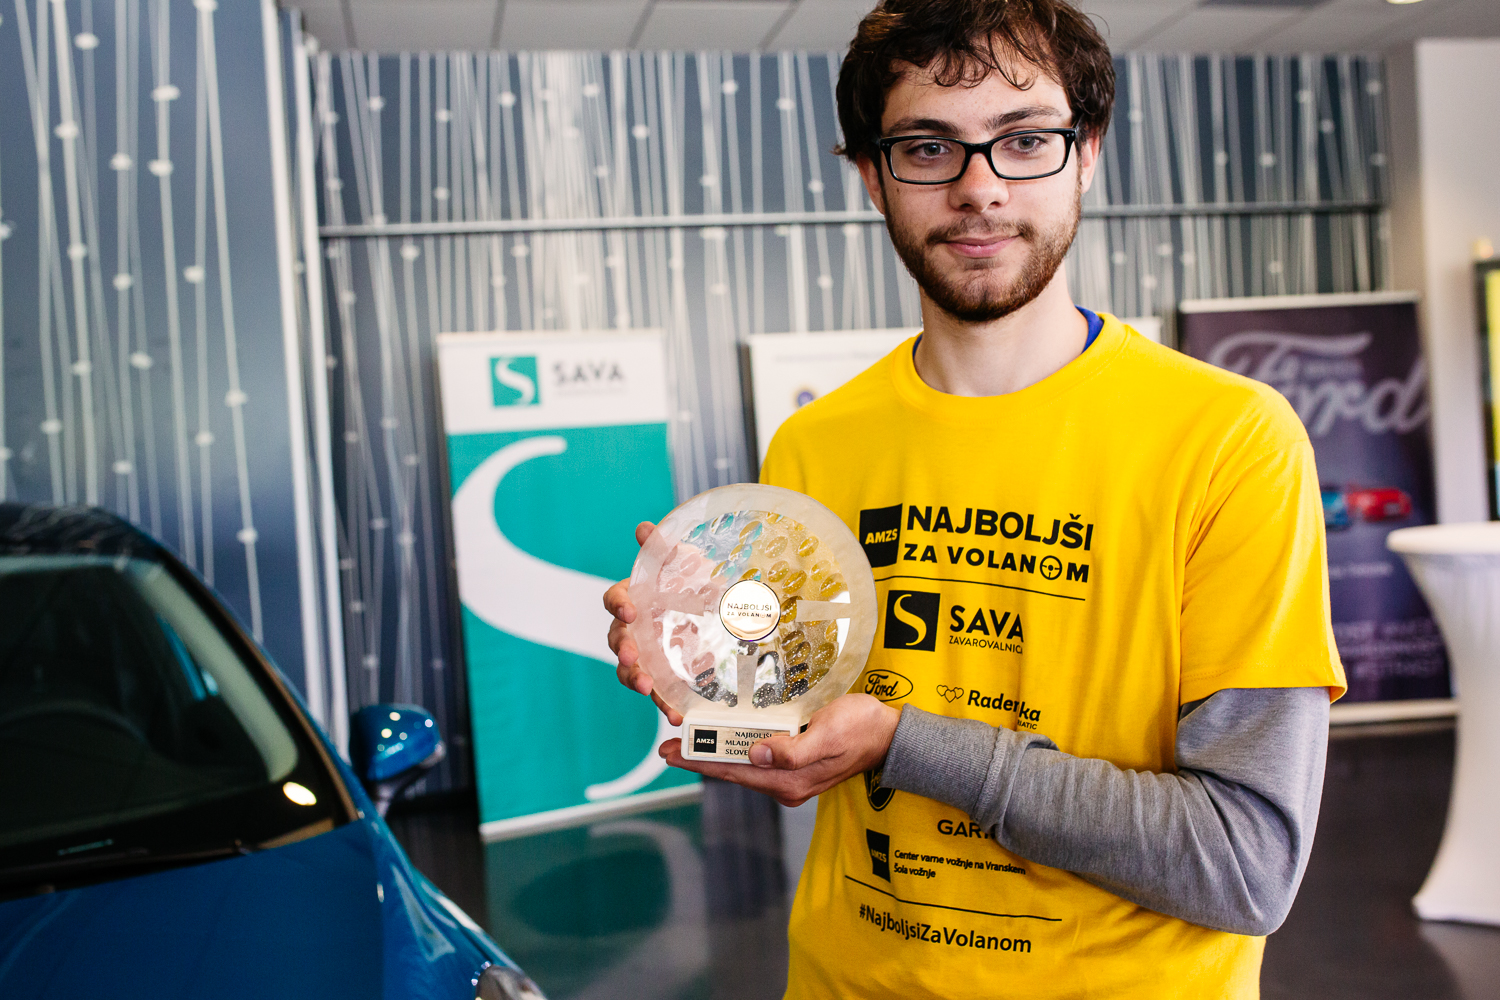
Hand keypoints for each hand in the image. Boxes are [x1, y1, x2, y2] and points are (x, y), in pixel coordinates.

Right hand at [603, 521, 682, 725]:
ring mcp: (644, 656)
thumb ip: (664, 548)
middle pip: (617, 640)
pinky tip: (677, 715)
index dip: (618, 605)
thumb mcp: (683, 563)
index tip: (629, 610)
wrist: (712, 610)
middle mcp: (632, 630)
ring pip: (629, 671)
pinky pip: (658, 693)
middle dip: (624, 649)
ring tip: (647, 689)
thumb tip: (643, 527)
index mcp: (633, 599)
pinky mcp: (661, 677)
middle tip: (633, 657)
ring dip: (635, 680)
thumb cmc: (688, 582)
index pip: (614, 600)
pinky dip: (664, 705)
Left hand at [659, 694, 900, 806]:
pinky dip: (736, 747)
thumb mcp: (828, 735)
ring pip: (743, 764)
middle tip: (667, 745)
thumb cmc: (862, 730)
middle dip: (699, 758)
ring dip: (715, 752)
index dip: (699, 761)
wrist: (890, 736)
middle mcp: (785, 783)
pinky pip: (758, 757)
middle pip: (733, 770)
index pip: (733, 771)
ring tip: (688, 741)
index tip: (670, 753)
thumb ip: (792, 751)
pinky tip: (725, 738)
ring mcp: (790, 774)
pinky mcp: (796, 762)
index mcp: (788, 781)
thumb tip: (756, 755)